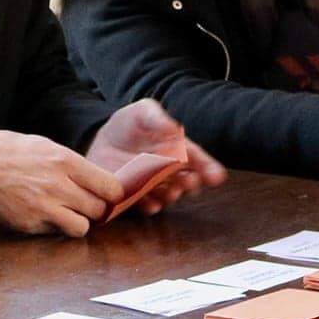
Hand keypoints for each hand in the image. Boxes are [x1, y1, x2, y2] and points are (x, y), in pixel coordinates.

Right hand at [0, 130, 123, 236]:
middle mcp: (58, 186)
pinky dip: (54, 226)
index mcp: (64, 161)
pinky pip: (55, 232)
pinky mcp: (30, 225)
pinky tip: (44, 213)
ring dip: (79, 221)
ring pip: (82, 227)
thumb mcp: (45, 145)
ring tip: (67, 212)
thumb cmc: (9, 151)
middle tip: (87, 203)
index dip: (113, 193)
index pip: (109, 186)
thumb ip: (71, 164)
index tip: (109, 194)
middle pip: (98, 209)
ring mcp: (44, 208)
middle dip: (96, 208)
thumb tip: (94, 179)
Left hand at [85, 99, 227, 216]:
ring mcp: (153, 185)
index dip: (209, 169)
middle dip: (191, 183)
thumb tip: (174, 128)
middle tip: (191, 182)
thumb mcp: (142, 112)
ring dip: (173, 195)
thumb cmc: (129, 124)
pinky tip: (152, 203)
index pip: (197, 160)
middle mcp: (169, 171)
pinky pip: (146, 204)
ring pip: (169, 195)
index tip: (217, 177)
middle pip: (187, 181)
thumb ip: (157, 118)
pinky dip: (150, 206)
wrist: (101, 139)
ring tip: (172, 192)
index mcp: (177, 150)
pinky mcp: (135, 195)